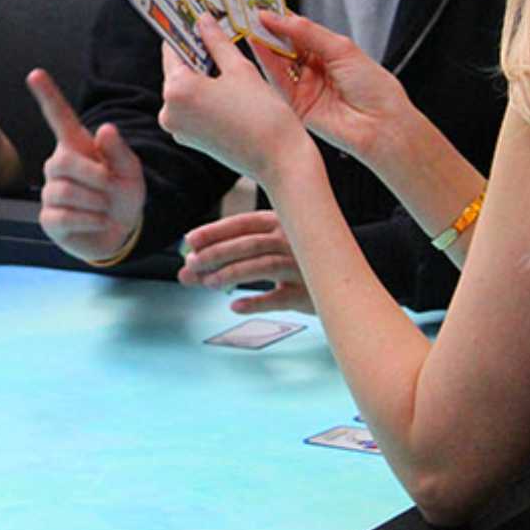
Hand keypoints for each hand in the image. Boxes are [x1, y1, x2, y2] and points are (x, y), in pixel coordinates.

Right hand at [27, 68, 144, 263]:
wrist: (122, 232)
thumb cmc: (123, 194)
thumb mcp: (130, 171)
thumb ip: (119, 151)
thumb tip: (105, 129)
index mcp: (77, 147)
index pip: (59, 117)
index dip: (47, 95)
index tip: (35, 73)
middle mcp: (58, 165)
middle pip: (63, 162)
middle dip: (95, 178)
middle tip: (112, 190)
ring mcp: (50, 192)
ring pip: (65, 192)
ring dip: (96, 203)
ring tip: (106, 208)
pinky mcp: (49, 219)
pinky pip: (64, 216)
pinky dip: (90, 221)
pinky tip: (98, 221)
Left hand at [159, 17, 306, 183]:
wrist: (279, 160)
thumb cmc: (263, 115)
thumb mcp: (240, 69)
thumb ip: (216, 42)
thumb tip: (203, 20)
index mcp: (176, 90)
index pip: (172, 49)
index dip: (186, 32)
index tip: (194, 19)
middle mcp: (168, 111)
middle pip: (177, 70)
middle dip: (196, 54)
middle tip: (215, 35)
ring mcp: (177, 128)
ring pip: (185, 90)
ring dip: (202, 76)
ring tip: (226, 62)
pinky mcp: (188, 139)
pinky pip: (191, 108)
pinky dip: (204, 96)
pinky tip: (227, 89)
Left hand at [178, 211, 314, 313]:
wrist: (343, 278)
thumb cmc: (295, 260)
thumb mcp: (265, 250)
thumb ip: (227, 257)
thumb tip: (186, 269)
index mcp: (280, 222)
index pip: (242, 223)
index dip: (214, 232)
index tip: (189, 242)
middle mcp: (293, 240)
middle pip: (248, 244)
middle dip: (215, 254)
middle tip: (191, 266)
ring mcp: (303, 267)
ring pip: (262, 266)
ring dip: (231, 274)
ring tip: (208, 283)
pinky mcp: (309, 293)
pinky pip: (279, 299)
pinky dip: (255, 302)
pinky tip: (235, 306)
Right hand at [252, 10, 411, 160]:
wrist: (381, 124)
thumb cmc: (375, 89)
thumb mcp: (341, 49)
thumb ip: (307, 32)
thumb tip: (279, 17)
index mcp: (331, 53)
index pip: (300, 31)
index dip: (283, 18)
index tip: (266, 5)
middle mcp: (316, 69)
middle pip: (286, 46)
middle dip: (270, 30)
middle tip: (254, 13)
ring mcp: (305, 86)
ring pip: (279, 62)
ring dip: (265, 44)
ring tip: (251, 25)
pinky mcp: (295, 104)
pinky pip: (277, 81)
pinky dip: (266, 62)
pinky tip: (258, 45)